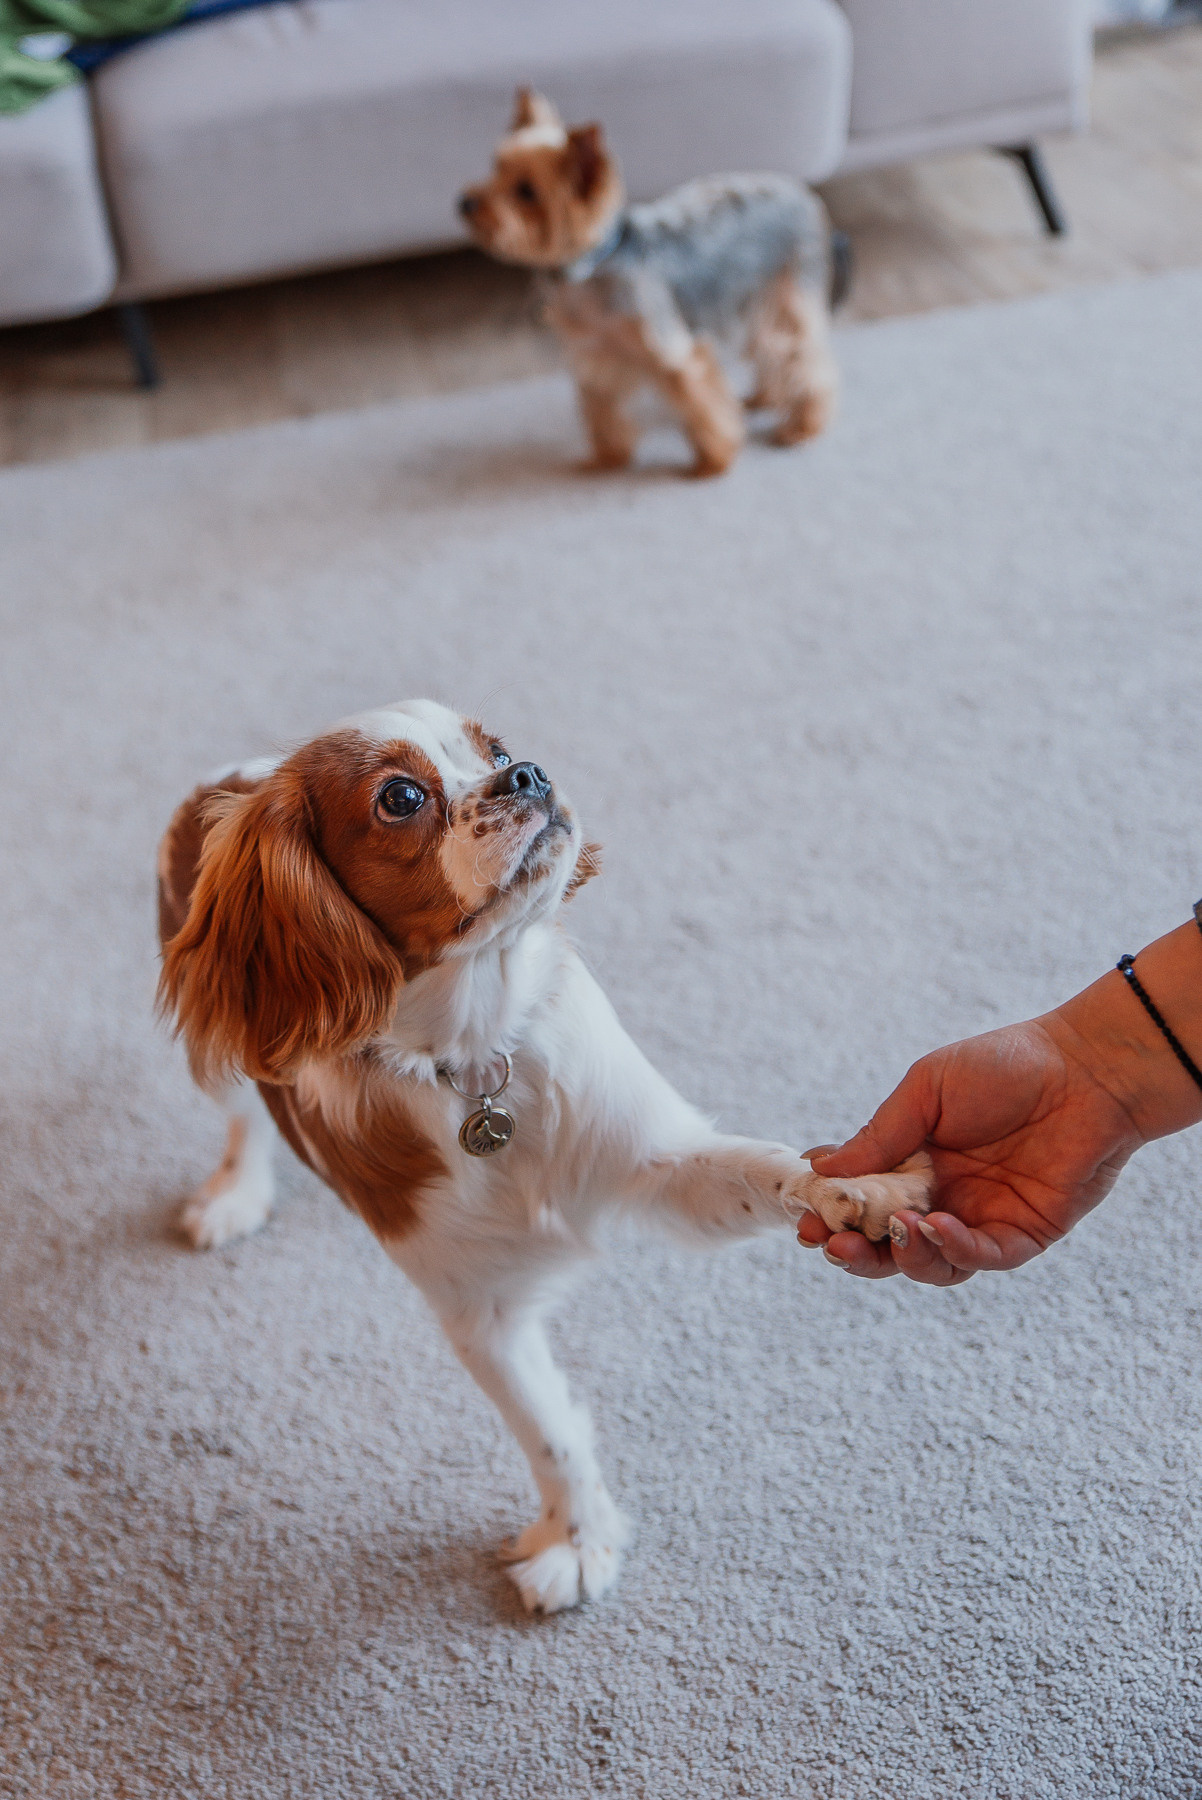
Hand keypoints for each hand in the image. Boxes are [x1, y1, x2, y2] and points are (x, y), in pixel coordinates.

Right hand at [798, 1018, 1145, 1283]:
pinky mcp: (1021, 1234)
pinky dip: (953, 1250)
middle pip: (888, 1245)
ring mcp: (980, 1218)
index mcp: (913, 1162)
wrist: (1085, 1069)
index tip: (805, 1215)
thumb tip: (819, 1169)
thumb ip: (879, 1133)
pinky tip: (934, 1228)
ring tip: (894, 1231)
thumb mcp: (926, 1090)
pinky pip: (980, 1258)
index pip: (862, 1200)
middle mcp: (942, 1197)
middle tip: (828, 1243)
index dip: (831, 1212)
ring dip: (902, 1255)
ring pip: (931, 1263)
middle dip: (855, 1250)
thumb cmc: (1005, 1066)